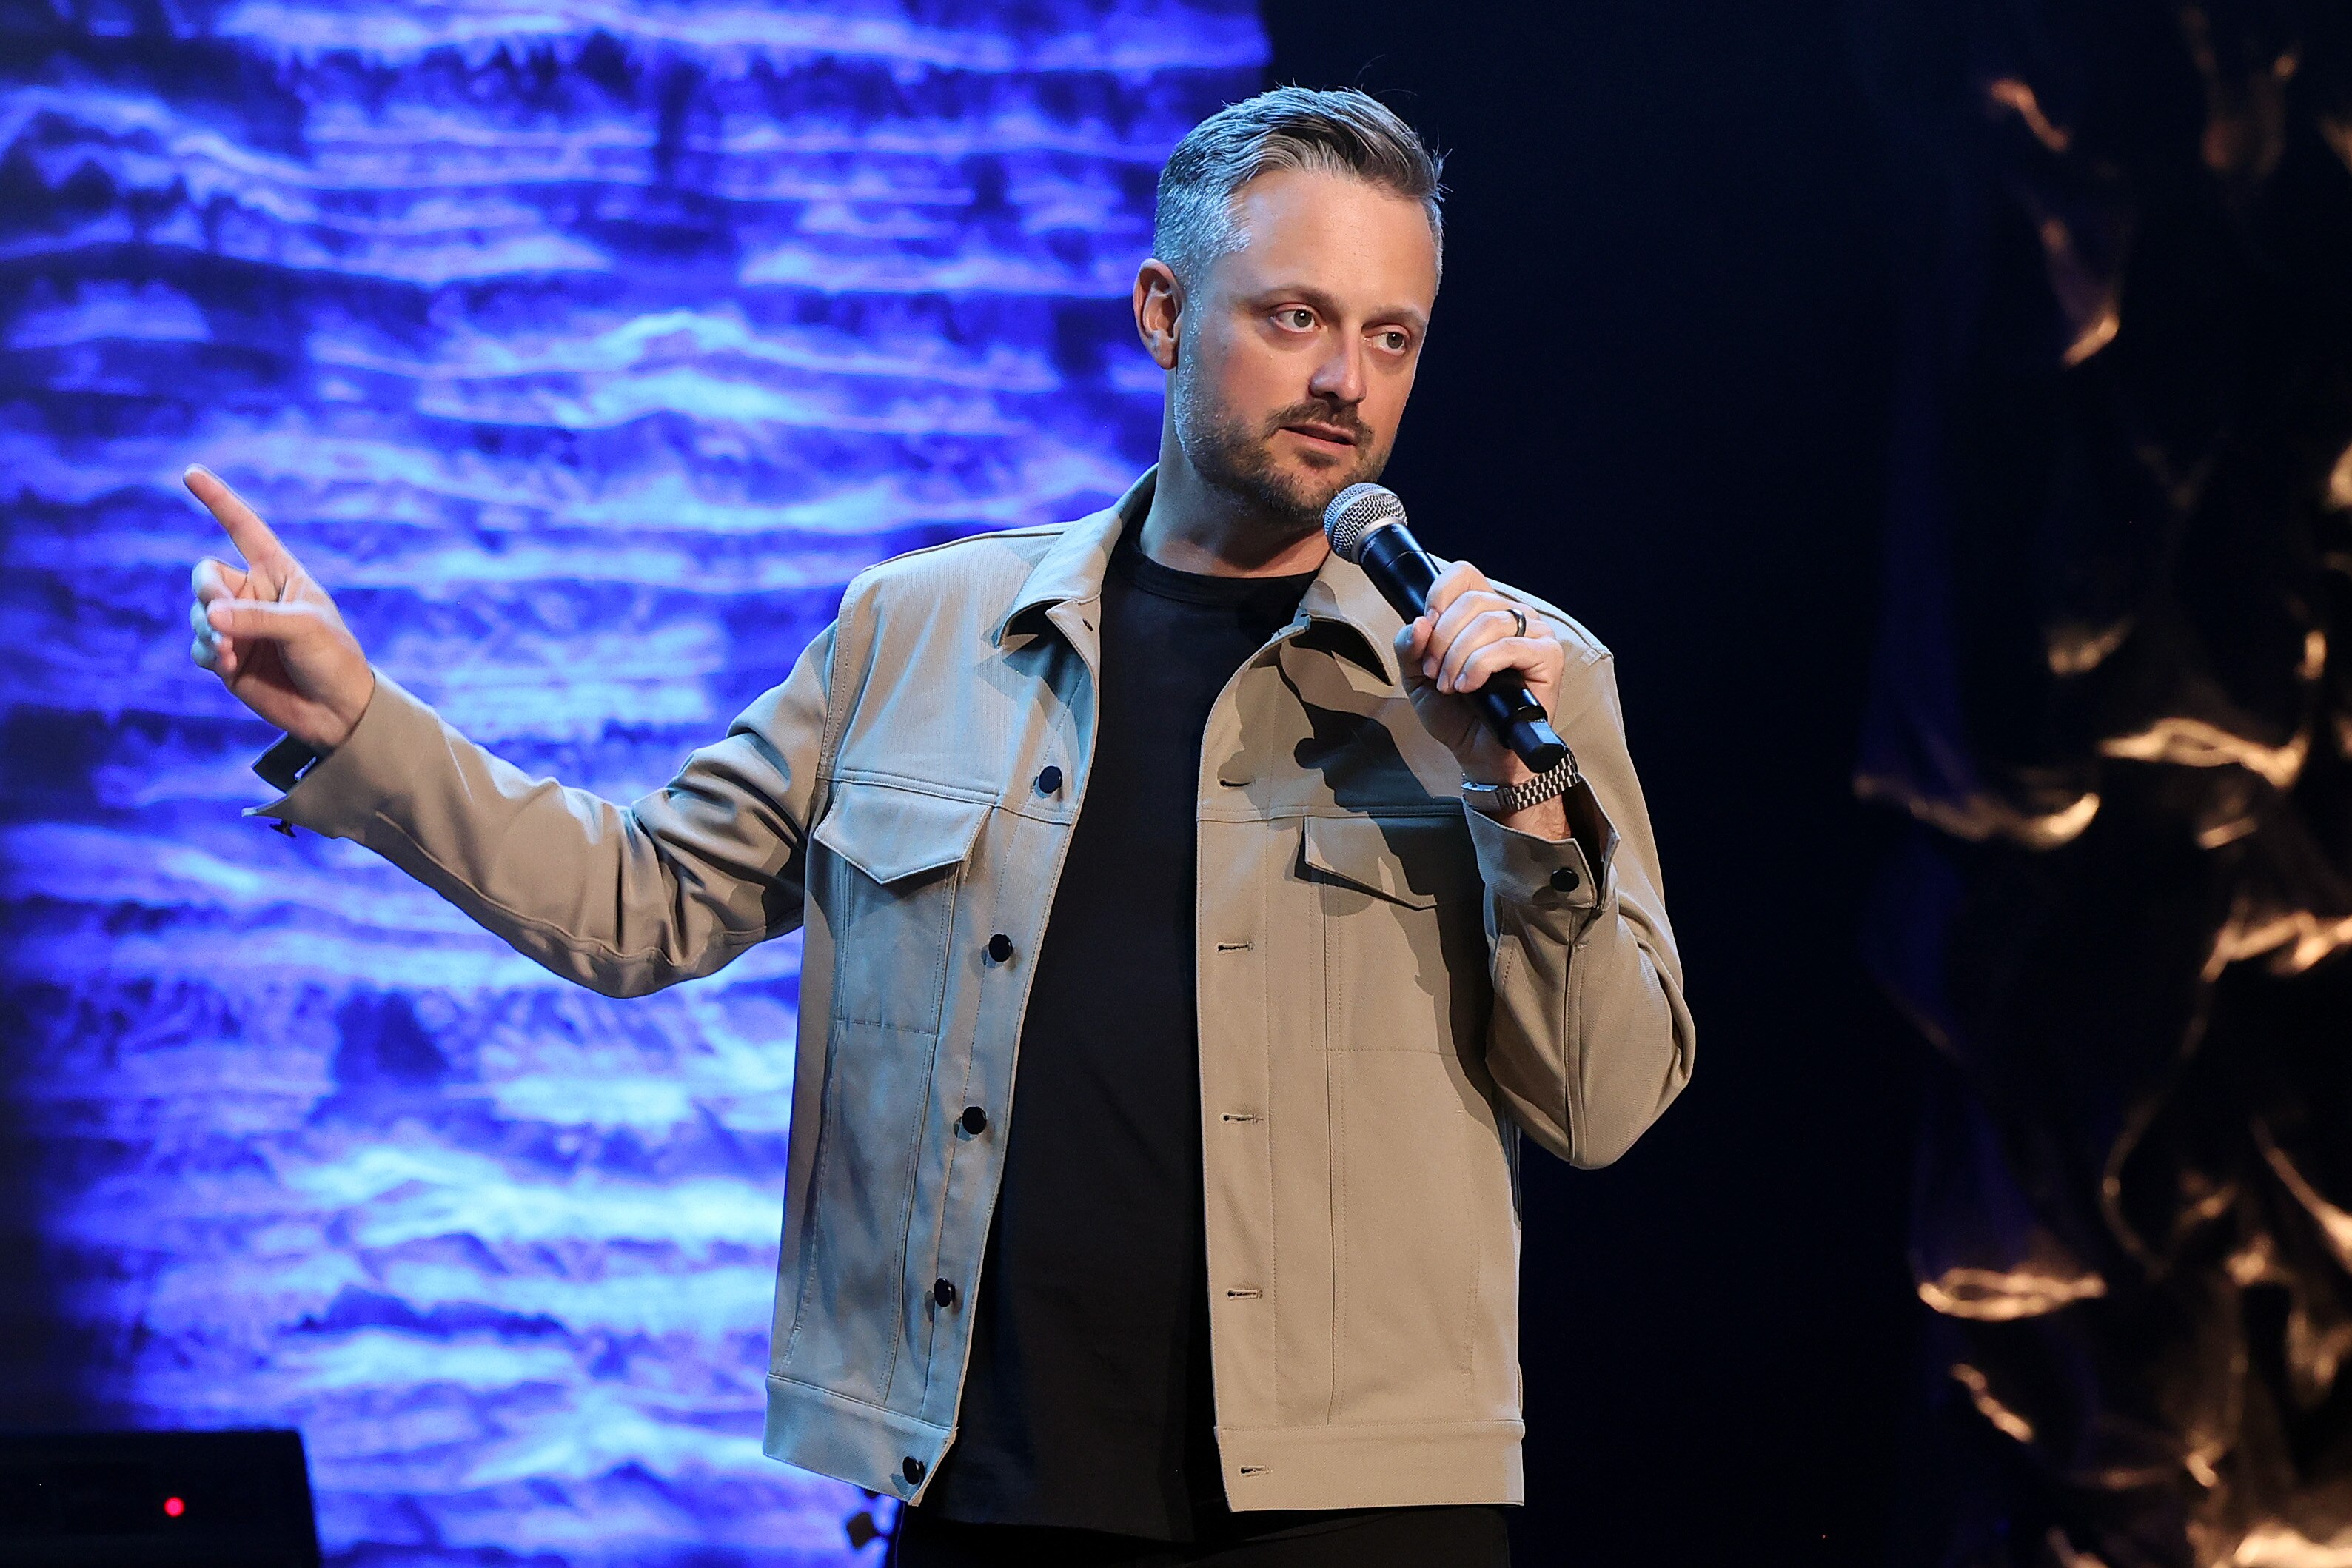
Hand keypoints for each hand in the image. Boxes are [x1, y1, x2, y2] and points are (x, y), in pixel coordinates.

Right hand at [185, 465, 373, 750]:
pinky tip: (229, 665)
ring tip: (232, 651)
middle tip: (220, 614)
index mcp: (279, 573)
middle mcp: (253, 594)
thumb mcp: (304, 629)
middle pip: (206, 575)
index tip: (191, 473)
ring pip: (199, 613)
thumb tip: (209, 616)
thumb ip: (257, 618)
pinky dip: (210, 653)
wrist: (337, 711)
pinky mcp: (227, 658)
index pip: (244, 528)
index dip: (219, 501)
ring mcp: (238, 626)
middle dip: (207, 591)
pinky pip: (200, 646)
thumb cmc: (333, 659)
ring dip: (209, 629)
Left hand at [1393, 559, 1570, 837]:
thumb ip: (1410, 648)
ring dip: (1457, 656)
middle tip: (1434, 673)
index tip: (1425, 626)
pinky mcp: (1548, 656)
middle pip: (1471, 599)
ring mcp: (1534, 633)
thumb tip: (1418, 623)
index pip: (1464, 573)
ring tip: (1450, 686)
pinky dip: (1479, 666)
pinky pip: (1507, 646)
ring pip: (1487, 621)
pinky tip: (1469, 687)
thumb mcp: (1418, 679)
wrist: (1481, 756)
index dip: (1439, 593)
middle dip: (1442, 638)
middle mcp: (1512, 615)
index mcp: (1483, 612)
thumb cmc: (1457, 715)